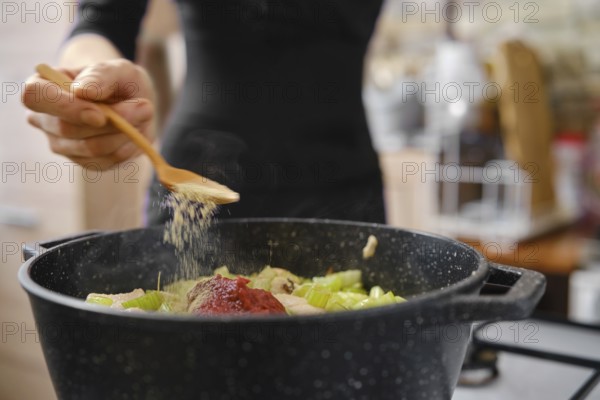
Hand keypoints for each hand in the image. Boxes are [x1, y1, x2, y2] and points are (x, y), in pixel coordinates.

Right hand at [22, 59, 155, 169]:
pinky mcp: (84, 161)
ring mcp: (62, 144)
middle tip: (145, 108)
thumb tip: (82, 91)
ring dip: (124, 133)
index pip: (35, 97)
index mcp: (41, 87)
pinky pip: (107, 162)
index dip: (66, 107)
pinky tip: (134, 132)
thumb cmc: (118, 80)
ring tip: (144, 114)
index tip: (101, 114)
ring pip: (91, 148)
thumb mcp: (117, 69)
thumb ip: (100, 76)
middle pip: (66, 129)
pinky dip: (127, 147)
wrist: (132, 101)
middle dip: (111, 122)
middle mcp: (44, 119)